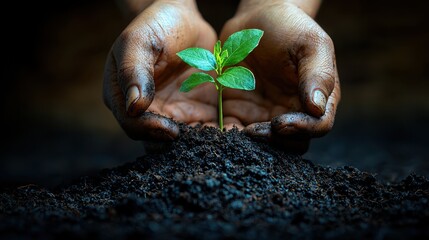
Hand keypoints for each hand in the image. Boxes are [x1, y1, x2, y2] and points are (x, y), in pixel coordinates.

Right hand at [103, 0, 217, 141]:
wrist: (183, 19)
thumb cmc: (155, 25)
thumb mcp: (139, 42)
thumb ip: (134, 71)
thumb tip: (134, 107)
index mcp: (122, 96)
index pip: (131, 123)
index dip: (148, 130)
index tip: (170, 130)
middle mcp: (145, 110)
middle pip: (154, 138)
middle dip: (174, 143)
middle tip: (196, 143)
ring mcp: (170, 112)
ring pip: (178, 139)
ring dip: (194, 144)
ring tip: (213, 142)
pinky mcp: (193, 111)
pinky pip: (200, 129)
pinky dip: (210, 135)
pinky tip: (224, 133)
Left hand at [219, 1, 340, 152]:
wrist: (255, 20)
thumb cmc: (289, 27)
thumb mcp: (310, 44)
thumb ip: (318, 74)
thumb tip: (317, 108)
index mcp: (317, 97)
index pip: (317, 125)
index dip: (302, 129)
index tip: (280, 123)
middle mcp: (294, 111)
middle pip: (292, 142)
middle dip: (274, 141)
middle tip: (253, 131)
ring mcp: (267, 114)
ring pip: (266, 143)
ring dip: (252, 143)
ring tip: (234, 133)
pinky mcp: (242, 112)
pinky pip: (238, 131)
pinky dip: (230, 135)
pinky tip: (220, 131)